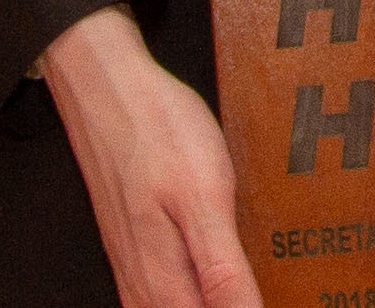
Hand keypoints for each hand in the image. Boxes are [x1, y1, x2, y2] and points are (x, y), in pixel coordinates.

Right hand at [38, 5, 258, 307]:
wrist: (108, 88)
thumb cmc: (157, 131)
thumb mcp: (205, 197)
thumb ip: (223, 271)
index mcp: (164, 282)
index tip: (266, 297)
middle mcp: (143, 285)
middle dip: (228, 304)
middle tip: (257, 288)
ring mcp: (132, 267)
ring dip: (207, 301)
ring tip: (238, 290)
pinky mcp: (131, 248)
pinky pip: (157, 296)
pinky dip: (188, 295)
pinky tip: (205, 284)